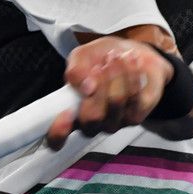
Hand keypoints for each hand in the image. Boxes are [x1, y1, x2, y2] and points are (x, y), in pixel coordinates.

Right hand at [46, 37, 192, 148]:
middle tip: (100, 65)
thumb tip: (85, 86)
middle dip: (98, 86)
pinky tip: (130, 61)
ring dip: (116, 75)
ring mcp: (113, 123)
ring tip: (115, 56)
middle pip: (92, 118)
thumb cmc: (99, 59)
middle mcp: (91, 125)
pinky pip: (134, 97)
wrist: (130, 55)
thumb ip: (76, 70)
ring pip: (115, 103)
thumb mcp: (81, 57)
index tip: (65, 112)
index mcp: (70, 114)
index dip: (59, 132)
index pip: (58, 138)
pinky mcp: (135, 117)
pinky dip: (131, 74)